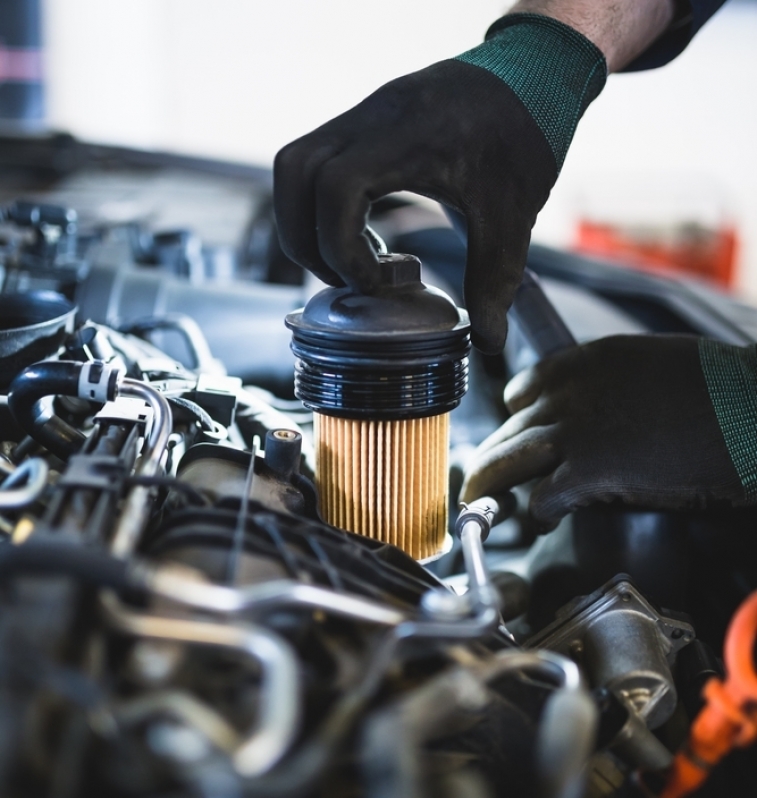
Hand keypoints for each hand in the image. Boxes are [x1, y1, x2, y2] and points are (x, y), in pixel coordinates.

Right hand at [274, 16, 605, 352]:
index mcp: (407, 136)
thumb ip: (496, 279)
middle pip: (294, 173)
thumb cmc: (525, 131)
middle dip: (306, 239)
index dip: (342, 246)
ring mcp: (363, 114)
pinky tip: (367, 233)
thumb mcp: (514, 213)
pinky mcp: (365, 122)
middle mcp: (373, 117)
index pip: (336, 187)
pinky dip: (323, 205)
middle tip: (345, 278)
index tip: (377, 281)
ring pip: (294, 165)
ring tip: (350, 261)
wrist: (534, 71)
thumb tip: (488, 340)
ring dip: (305, 221)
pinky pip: (316, 161)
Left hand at [460, 335, 749, 528]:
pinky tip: (541, 521)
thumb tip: (596, 411)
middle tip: (481, 480)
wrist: (752, 408)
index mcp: (583, 362)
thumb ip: (611, 383)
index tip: (513, 436)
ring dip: (490, 485)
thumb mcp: (650, 365)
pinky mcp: (591, 470)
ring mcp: (575, 430)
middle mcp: (568, 392)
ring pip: (507, 460)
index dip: (514, 418)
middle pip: (508, 429)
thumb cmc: (719, 389)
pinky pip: (542, 497)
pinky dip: (536, 513)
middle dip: (492, 457)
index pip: (522, 389)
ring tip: (481, 504)